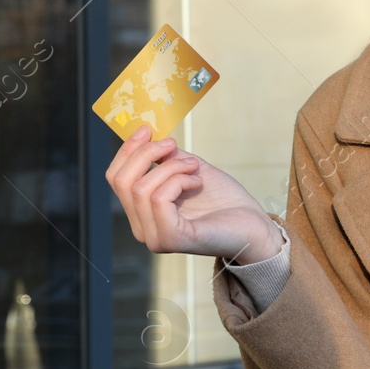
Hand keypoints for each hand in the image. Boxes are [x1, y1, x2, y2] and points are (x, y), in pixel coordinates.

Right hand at [105, 124, 282, 263]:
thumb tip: (145, 135)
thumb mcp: (188, 169)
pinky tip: (196, 182)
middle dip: (146, 153)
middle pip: (122, 182)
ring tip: (194, 169)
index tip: (146, 129)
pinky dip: (178, 181)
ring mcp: (155, 237)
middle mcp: (142, 229)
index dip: (127, 150)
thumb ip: (164, 157)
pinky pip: (159, 199)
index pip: (115, 178)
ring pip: (141, 189)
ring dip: (171, 167)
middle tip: (174, 145)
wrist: (253, 224)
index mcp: (142, 213)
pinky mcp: (171, 239)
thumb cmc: (223, 199)